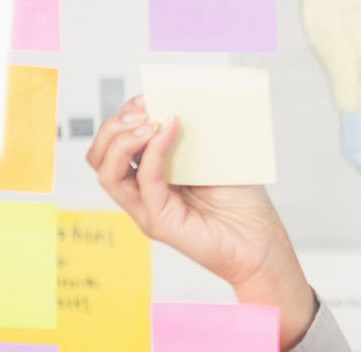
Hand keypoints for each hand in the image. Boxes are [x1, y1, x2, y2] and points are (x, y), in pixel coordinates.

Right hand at [87, 96, 316, 349]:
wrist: (260, 245)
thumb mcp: (215, 159)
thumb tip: (179, 102)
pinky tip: (169, 132)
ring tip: (151, 122)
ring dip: (124, 139)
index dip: (126, 116)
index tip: (149, 97)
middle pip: (100, 156)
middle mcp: (142, 193)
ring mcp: (147, 209)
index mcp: (152, 175)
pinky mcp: (159, 223)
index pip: (116, 143)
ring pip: (107, 171)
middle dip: (115, 125)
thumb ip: (193, 136)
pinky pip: (143, 183)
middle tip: (145, 109)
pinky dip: (152, 153)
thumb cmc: (243, 205)